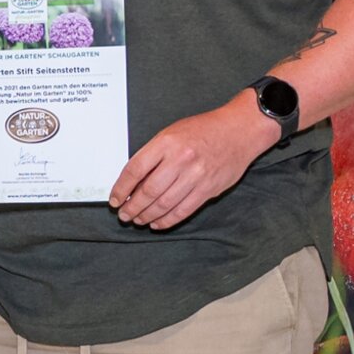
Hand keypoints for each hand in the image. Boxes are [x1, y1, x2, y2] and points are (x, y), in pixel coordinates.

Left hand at [108, 94, 276, 229]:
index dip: (121, 188)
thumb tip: (133, 181)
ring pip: (164, 204)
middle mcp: (180, 160)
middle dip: (132, 207)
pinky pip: (184, 210)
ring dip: (146, 215)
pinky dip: (167, 220)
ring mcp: (196, 176)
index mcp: (166, 143)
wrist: (239, 131)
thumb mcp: (171, 133)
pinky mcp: (209, 189)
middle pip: (148, 190)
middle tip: (123, 215)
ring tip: (137, 220)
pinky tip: (157, 223)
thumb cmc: (203, 130)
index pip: (135, 169)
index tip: (114, 199)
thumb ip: (153, 155)